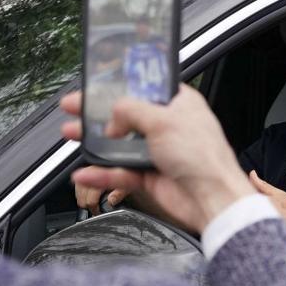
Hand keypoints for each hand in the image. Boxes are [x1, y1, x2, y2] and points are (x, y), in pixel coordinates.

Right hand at [60, 87, 254, 233]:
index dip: (119, 87)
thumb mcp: (163, 120)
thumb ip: (131, 111)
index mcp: (178, 104)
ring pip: (118, 145)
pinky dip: (101, 173)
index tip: (96, 87)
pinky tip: (86, 172)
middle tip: (74, 108)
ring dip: (94, 141)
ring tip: (72, 134)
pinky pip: (120, 172)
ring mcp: (158, 152)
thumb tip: (112, 120)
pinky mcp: (150, 177)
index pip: (143, 89)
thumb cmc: (204, 157)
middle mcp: (168, 126)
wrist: (213, 199)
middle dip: (96, 113)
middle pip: (125, 115)